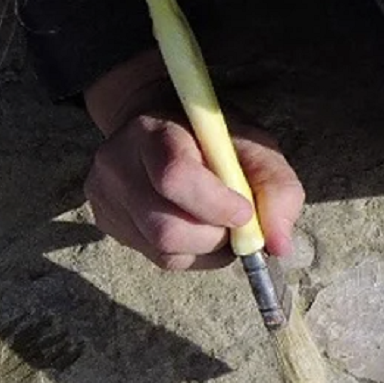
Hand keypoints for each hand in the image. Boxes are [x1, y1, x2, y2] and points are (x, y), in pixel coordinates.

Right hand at [81, 51, 303, 270]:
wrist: (154, 124)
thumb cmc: (208, 135)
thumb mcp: (251, 144)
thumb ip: (276, 188)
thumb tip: (279, 246)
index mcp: (150, 132)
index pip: (175, 178)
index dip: (216, 205)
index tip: (243, 211)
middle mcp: (116, 165)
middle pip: (166, 229)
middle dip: (214, 238)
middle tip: (233, 222)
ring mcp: (104, 197)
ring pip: (163, 250)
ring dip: (205, 248)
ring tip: (215, 224)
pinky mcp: (104, 221)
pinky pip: (156, 257)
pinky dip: (189, 252)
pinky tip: (192, 227)